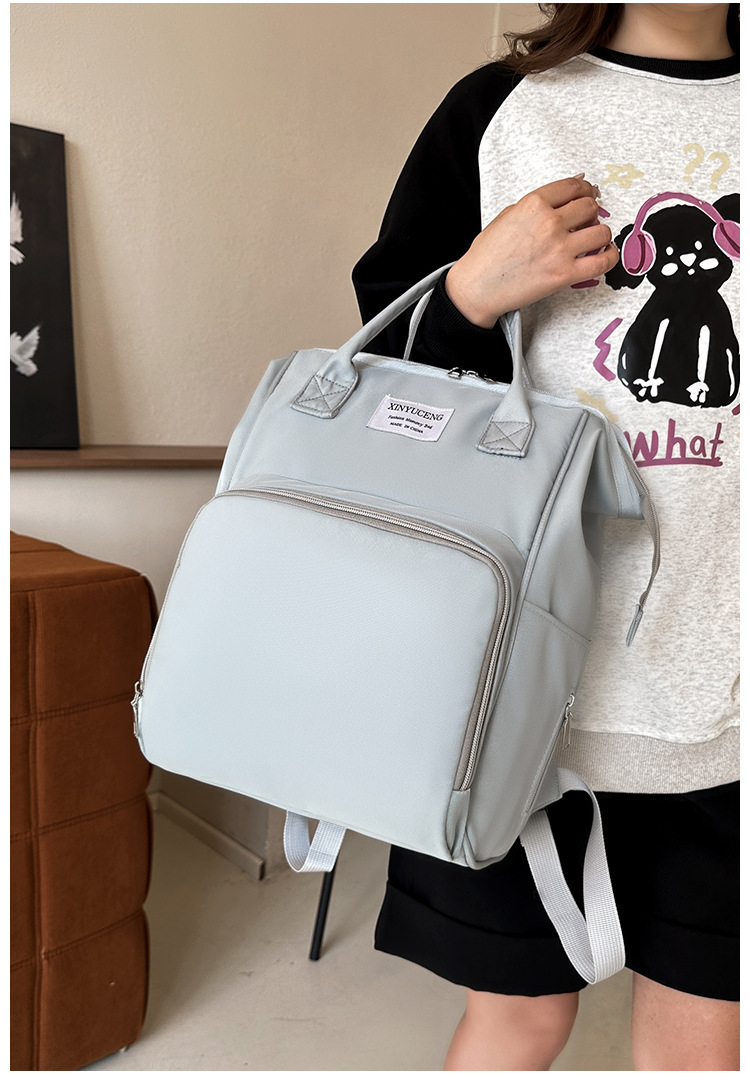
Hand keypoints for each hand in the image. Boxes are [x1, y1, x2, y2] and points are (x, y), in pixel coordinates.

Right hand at [445, 175, 618, 325]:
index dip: (585, 189)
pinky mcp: (565, 274)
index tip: (588, 193)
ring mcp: (559, 248)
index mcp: (533, 204)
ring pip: (601, 231)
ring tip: (594, 239)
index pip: (573, 186)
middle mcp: (549, 223)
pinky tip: (605, 254)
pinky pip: (602, 261)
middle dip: (591, 212)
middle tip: (587, 220)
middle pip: (589, 206)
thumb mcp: (507, 216)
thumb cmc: (487, 255)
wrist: (478, 287)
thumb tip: (564, 197)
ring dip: (601, 234)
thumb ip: (536, 206)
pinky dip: (609, 256)